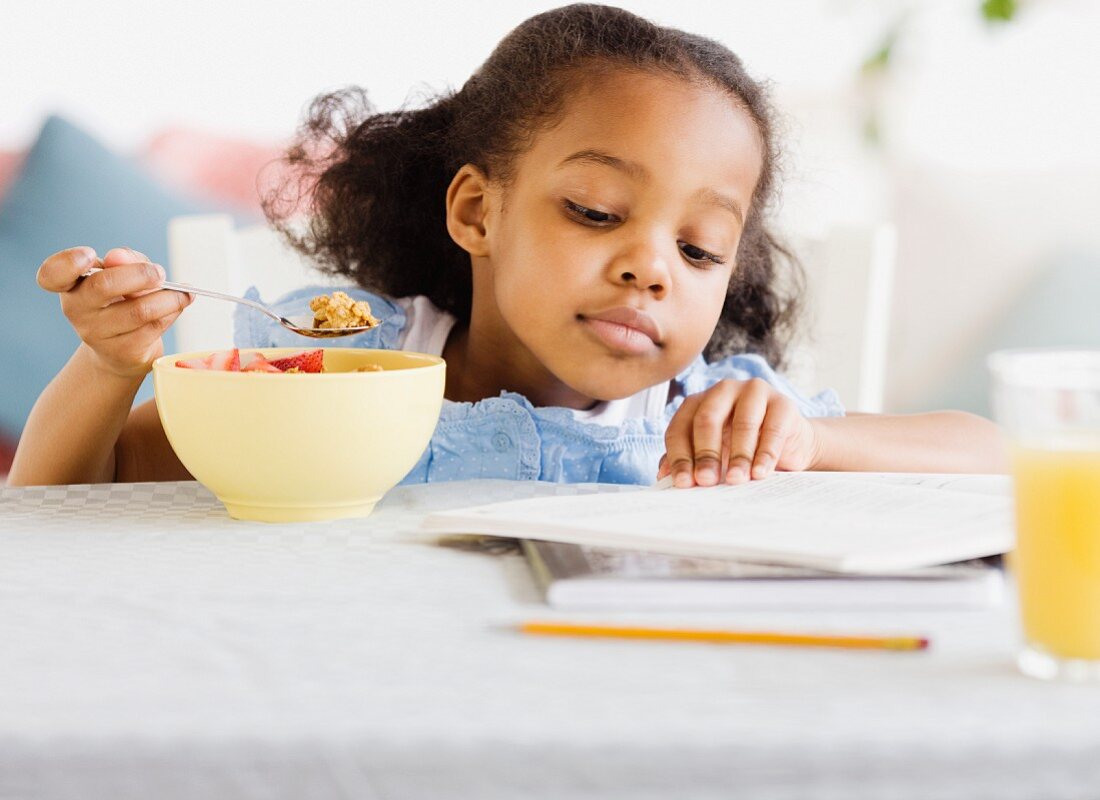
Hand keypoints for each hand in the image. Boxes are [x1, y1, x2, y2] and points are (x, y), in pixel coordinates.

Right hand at [37, 246, 191, 377]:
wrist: (123, 351)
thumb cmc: (122, 302)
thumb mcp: (123, 274)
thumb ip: (126, 260)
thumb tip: (120, 257)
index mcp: (71, 286)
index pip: (51, 275)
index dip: (69, 262)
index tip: (90, 254)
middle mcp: (77, 311)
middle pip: (103, 285)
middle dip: (140, 274)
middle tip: (159, 272)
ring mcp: (97, 335)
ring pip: (139, 310)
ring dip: (169, 298)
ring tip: (183, 292)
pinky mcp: (122, 352)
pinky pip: (154, 327)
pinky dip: (173, 312)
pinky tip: (180, 304)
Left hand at [658, 378, 819, 487]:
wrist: (788, 445)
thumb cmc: (743, 448)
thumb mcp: (714, 454)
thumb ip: (688, 460)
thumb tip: (663, 476)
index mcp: (699, 402)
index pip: (680, 427)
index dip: (679, 456)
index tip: (683, 483)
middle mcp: (723, 391)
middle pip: (707, 419)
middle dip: (705, 454)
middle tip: (706, 481)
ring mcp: (754, 392)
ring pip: (742, 423)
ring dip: (738, 455)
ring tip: (735, 481)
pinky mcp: (783, 403)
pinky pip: (773, 428)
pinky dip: (766, 454)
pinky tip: (760, 473)